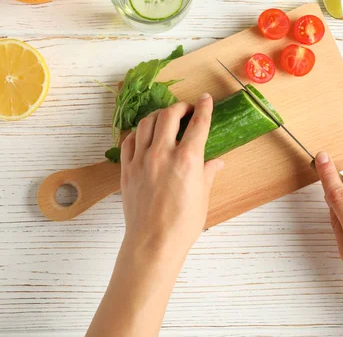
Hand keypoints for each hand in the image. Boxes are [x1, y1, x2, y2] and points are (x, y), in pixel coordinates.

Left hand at [120, 93, 223, 252]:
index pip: (198, 123)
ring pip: (146, 123)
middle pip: (169, 115)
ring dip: (158, 116)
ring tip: (165, 119)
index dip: (204, 107)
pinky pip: (129, 141)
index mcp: (187, 160)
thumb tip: (216, 162)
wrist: (153, 242)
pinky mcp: (127, 169)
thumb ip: (208, 174)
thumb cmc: (182, 224)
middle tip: (186, 110)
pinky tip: (144, 136)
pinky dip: (138, 133)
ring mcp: (142, 160)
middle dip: (180, 107)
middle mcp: (163, 154)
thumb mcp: (202, 197)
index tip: (205, 99)